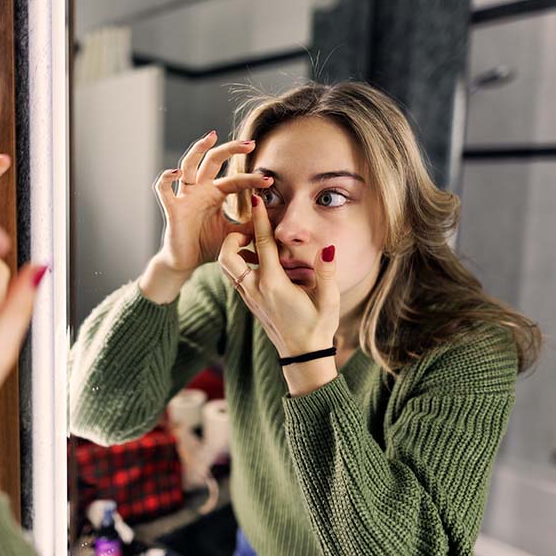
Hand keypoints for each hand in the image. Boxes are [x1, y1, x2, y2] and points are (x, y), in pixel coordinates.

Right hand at [152, 130, 273, 275]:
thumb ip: (252, 226)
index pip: (236, 180)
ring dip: (198, 149)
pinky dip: (167, 178)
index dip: (252, 179)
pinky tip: (176, 173)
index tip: (270, 180)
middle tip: (250, 143)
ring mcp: (185, 196)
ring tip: (211, 136)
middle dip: (231, 149)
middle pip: (213, 160)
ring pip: (188, 164)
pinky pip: (164, 189)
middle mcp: (200, 189)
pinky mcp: (172, 207)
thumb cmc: (208, 245)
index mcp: (216, 193)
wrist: (186, 262)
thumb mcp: (235, 234)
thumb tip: (277, 221)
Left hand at [217, 194, 339, 357]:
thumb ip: (326, 273)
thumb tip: (328, 249)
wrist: (301, 356)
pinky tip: (256, 259)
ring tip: (253, 242)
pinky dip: (238, 263)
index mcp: (274, 285)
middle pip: (228, 256)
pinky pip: (235, 277)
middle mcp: (255, 289)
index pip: (263, 244)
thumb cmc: (318, 328)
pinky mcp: (249, 302)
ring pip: (227, 267)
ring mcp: (249, 297)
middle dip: (232, 237)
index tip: (255, 199)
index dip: (259, 220)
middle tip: (249, 229)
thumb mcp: (329, 300)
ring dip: (233, 250)